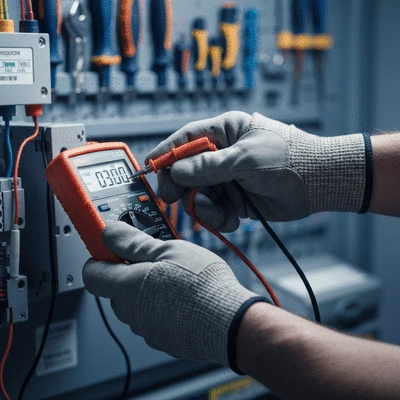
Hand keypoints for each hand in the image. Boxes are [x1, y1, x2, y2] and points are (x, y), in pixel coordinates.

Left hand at [82, 221, 265, 369]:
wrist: (229, 322)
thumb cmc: (200, 284)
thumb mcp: (168, 249)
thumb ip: (134, 242)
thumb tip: (110, 233)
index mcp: (126, 286)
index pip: (92, 272)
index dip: (99, 256)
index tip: (112, 246)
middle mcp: (131, 311)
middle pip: (116, 287)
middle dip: (130, 270)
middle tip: (154, 257)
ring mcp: (147, 328)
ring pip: (137, 302)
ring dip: (148, 288)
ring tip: (175, 276)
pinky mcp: (164, 339)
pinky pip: (154, 318)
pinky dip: (162, 306)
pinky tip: (184, 296)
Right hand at [146, 112, 366, 230]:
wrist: (319, 182)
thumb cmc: (287, 157)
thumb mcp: (245, 158)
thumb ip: (209, 167)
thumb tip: (176, 171)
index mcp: (224, 132)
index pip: (186, 140)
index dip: (166, 153)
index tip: (149, 168)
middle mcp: (222, 155)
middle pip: (186, 170)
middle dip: (180, 186)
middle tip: (173, 199)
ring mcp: (227, 178)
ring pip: (199, 194)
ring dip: (203, 206)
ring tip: (217, 212)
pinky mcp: (235, 199)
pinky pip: (215, 210)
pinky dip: (219, 217)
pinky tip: (231, 219)